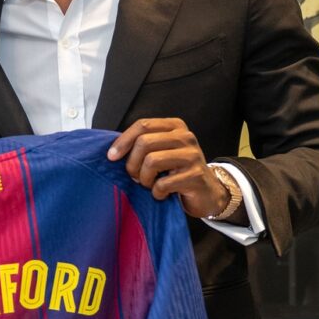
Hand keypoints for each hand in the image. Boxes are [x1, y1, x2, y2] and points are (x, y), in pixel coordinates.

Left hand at [107, 118, 234, 220]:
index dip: (123, 141)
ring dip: (144, 178)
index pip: (143, 125)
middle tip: (135, 177)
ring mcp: (193, 155)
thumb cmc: (176, 172)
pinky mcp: (196, 176)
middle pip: (144, 142)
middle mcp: (185, 137)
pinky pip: (163, 183)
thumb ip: (142, 146)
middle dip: (132, 163)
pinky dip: (157, 192)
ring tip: (149, 184)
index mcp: (175, 126)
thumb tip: (112, 151)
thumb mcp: (161, 152)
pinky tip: (162, 193)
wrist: (207, 192)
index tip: (111, 157)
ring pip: (152, 161)